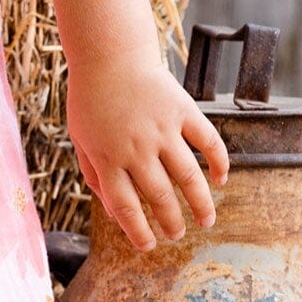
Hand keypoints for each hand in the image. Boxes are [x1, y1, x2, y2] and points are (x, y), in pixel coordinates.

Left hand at [65, 52, 229, 250]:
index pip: (126, 208)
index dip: (138, 232)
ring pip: (189, 178)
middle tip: (178, 235)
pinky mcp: (183, 112)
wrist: (108, 55)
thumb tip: (113, 209)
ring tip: (206, 221)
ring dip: (201, 205)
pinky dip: (219, 164)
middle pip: (160, 198)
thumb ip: (94, 174)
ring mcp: (162, 130)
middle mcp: (136, 149)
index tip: (149, 246)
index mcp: (108, 158)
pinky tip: (220, 180)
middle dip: (172, 224)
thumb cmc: (90, 99)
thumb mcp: (81, 138)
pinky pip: (209, 143)